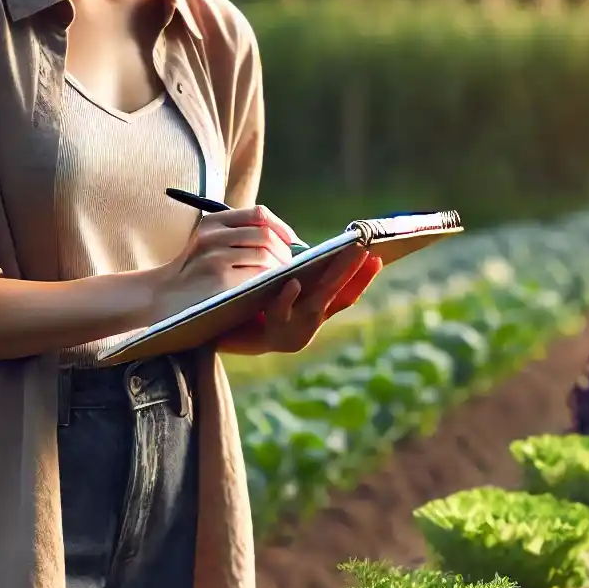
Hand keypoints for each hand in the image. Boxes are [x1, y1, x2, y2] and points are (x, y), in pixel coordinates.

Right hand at [148, 205, 298, 321]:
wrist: (162, 301)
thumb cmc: (193, 278)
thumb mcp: (209, 247)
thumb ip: (238, 239)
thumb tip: (284, 242)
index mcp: (213, 223)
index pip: (258, 213)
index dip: (282, 227)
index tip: (293, 242)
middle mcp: (213, 235)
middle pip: (265, 234)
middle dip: (286, 252)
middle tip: (293, 267)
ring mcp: (215, 256)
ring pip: (264, 254)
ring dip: (280, 268)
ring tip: (284, 279)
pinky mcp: (220, 279)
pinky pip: (256, 275)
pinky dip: (270, 281)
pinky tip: (272, 289)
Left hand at [218, 245, 381, 354]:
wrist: (209, 332)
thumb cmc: (243, 307)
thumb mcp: (274, 287)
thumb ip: (295, 274)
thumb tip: (313, 248)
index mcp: (312, 311)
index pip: (345, 294)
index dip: (363, 277)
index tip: (379, 255)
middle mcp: (307, 324)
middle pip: (337, 297)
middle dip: (354, 273)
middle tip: (366, 250)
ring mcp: (291, 333)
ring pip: (316, 307)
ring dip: (331, 281)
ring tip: (341, 258)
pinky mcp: (268, 339)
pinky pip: (281, 317)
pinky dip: (289, 300)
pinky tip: (292, 282)